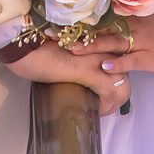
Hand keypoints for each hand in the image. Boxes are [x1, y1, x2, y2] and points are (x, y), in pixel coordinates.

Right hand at [6, 40, 129, 114]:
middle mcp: (99, 47)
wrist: (27, 48)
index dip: (117, 77)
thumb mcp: (65, 53)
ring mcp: (95, 58)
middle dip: (121, 93)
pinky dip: (106, 105)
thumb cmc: (39, 50)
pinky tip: (97, 111)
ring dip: (116, 102)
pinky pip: (109, 91)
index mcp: (95, 41)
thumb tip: (82, 76)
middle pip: (126, 71)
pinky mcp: (88, 70)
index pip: (119, 58)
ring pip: (123, 82)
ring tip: (103, 111)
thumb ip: (78, 59)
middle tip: (106, 105)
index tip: (105, 92)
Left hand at [70, 10, 153, 76]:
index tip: (62, 21)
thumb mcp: (148, 17)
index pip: (102, 17)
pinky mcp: (149, 57)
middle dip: (81, 34)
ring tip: (75, 51)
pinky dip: (118, 63)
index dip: (82, 19)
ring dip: (93, 47)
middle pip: (102, 29)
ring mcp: (141, 42)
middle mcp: (132, 26)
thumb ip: (129, 16)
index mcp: (131, 15)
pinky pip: (131, 60)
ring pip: (113, 44)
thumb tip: (109, 18)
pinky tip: (104, 66)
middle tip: (60, 37)